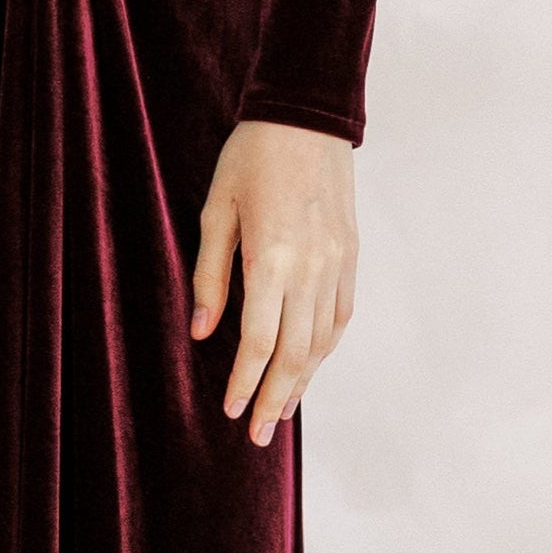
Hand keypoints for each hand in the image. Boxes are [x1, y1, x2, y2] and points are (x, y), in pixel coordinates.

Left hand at [189, 119, 357, 444]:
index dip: (244, 383)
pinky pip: (340, 316)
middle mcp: (310, 269)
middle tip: (256, 435)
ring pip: (321, 342)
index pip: (259, 343)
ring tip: (281, 412)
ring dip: (301, 382)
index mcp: (271, 259)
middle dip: (273, 400)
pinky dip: (324, 349)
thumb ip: (209, 276)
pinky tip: (309, 366)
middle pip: (294, 355)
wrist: (307, 117)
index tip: (229, 410)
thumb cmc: (251, 158)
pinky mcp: (350, 256)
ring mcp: (336, 264)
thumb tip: (202, 334)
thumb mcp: (214, 211)